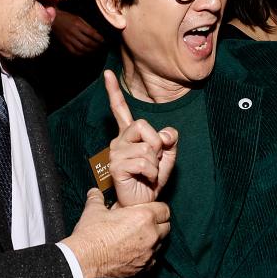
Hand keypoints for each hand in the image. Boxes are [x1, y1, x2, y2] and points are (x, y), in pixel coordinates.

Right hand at [52, 11, 104, 55]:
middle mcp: (73, 32)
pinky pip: (74, 51)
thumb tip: (97, 33)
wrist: (53, 20)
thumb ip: (87, 26)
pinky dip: (81, 54)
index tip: (103, 40)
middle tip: (100, 46)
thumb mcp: (78, 18)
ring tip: (95, 50)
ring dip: (90, 51)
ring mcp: (68, 39)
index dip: (99, 38)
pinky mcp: (64, 43)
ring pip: (81, 48)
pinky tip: (85, 53)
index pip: (91, 33)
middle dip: (96, 46)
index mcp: (78, 24)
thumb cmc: (67, 17)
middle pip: (87, 42)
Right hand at [62, 188, 170, 277]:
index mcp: (144, 216)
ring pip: (161, 244)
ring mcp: (149, 253)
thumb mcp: (94, 210)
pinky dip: (147, 255)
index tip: (148, 210)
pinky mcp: (144, 268)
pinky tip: (134, 252)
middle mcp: (151, 234)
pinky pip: (153, 259)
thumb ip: (97, 198)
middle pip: (166, 226)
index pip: (165, 209)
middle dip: (158, 224)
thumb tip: (94, 192)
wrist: (84, 260)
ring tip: (138, 238)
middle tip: (144, 224)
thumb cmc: (91, 234)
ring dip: (153, 240)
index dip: (157, 209)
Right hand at [104, 70, 176, 205]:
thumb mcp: (167, 156)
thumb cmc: (152, 180)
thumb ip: (169, 140)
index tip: (107, 74)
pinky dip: (152, 172)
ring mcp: (115, 153)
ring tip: (149, 173)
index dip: (114, 91)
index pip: (120, 110)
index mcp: (129, 135)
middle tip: (154, 160)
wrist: (142, 203)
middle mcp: (119, 141)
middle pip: (143, 125)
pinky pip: (143, 162)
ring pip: (147, 147)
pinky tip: (145, 179)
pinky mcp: (116, 167)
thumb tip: (164, 133)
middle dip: (157, 144)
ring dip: (155, 163)